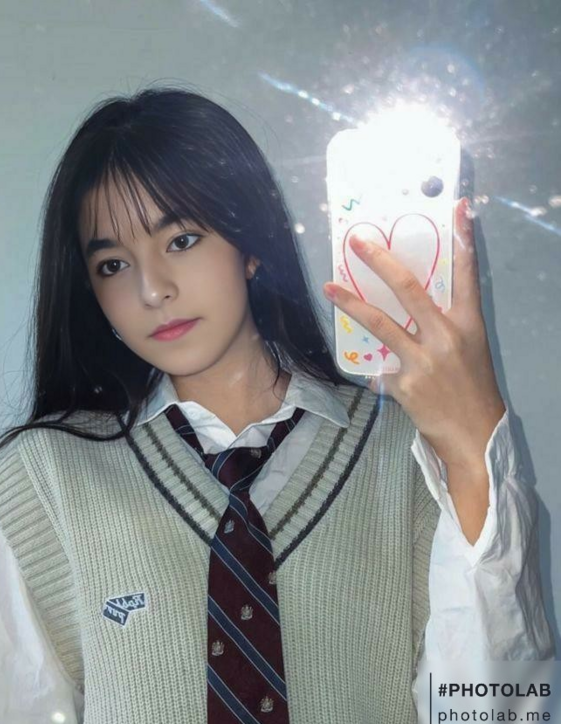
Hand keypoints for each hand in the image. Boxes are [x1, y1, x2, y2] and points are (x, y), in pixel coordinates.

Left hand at [322, 198, 505, 470]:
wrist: (474, 435)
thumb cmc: (470, 389)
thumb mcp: (468, 350)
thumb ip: (441, 327)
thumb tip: (408, 315)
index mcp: (468, 324)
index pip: (466, 275)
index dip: (463, 240)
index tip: (457, 208)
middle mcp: (447, 336)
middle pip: (409, 289)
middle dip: (381, 262)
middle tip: (358, 242)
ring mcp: (424, 359)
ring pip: (380, 323)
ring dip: (351, 303)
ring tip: (329, 287)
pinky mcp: (405, 384)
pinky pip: (380, 371)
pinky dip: (380, 375)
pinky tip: (391, 385)